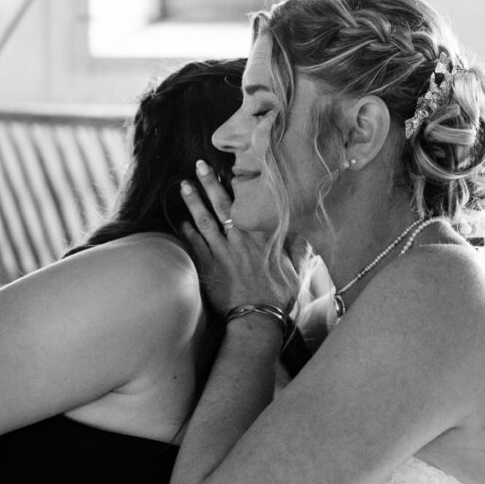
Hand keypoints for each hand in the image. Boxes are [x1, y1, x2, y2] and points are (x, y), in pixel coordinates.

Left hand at [180, 160, 298, 314]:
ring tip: (184, 185)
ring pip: (204, 221)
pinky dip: (187, 232)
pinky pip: (195, 244)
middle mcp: (240, 240)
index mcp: (261, 237)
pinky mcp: (209, 267)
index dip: (236, 187)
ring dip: (193, 202)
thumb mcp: (295, 271)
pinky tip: (181, 221)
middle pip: (221, 206)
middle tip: (199, 165)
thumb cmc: (278, 295)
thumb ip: (298, 250)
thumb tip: (303, 238)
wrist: (256, 318)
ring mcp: (222, 253)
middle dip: (209, 184)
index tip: (229, 170)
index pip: (247, 206)